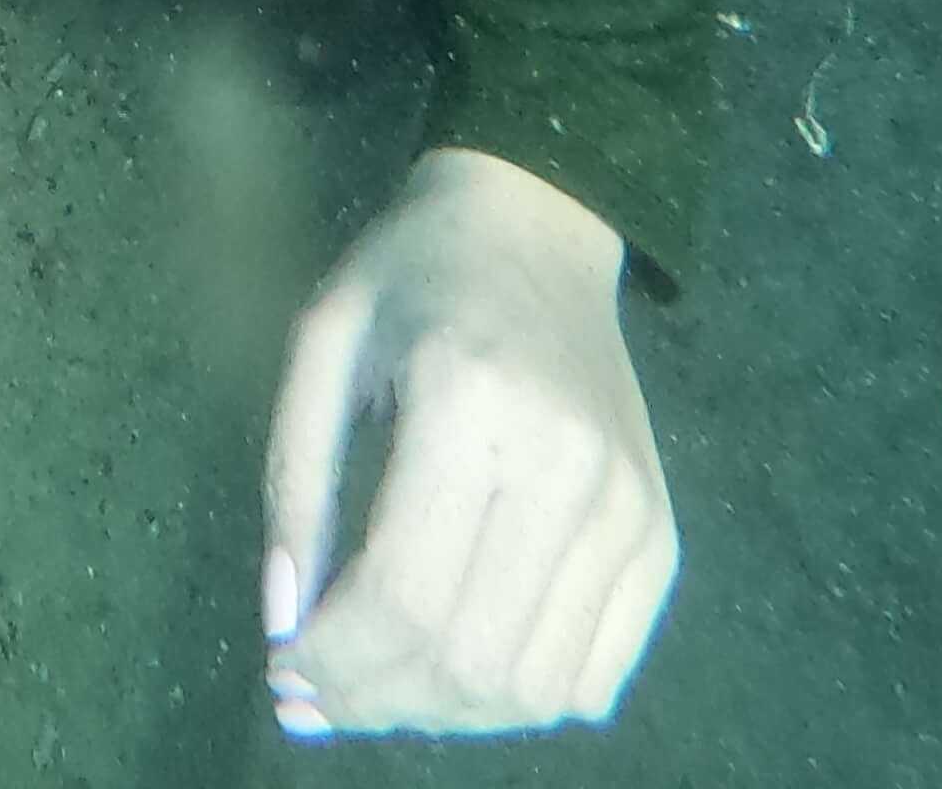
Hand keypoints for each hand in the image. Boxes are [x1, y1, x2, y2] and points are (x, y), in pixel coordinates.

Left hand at [259, 146, 676, 737]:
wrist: (536, 225)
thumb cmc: (409, 277)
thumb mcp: (321, 346)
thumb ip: (293, 483)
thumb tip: (284, 625)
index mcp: (470, 402)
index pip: (402, 593)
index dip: (333, 661)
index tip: (282, 672)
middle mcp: (568, 462)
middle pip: (469, 655)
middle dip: (376, 700)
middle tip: (315, 696)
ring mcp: (629, 503)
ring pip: (534, 684)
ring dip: (443, 716)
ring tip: (380, 689)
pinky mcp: (659, 530)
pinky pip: (597, 673)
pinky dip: (520, 702)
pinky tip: (457, 675)